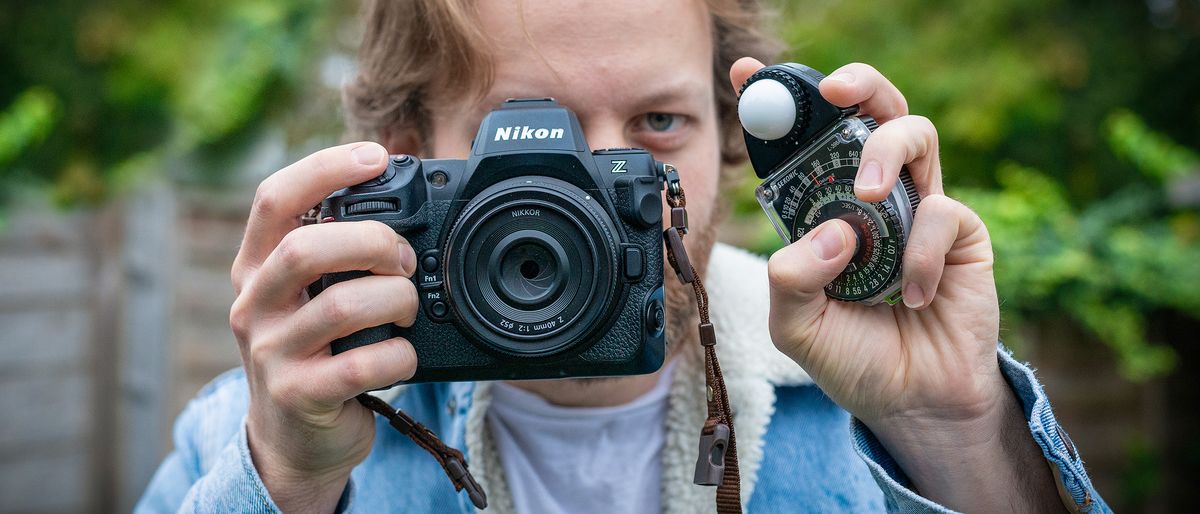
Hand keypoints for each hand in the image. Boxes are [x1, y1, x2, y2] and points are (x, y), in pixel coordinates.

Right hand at [229, 142, 419, 512]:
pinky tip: (403, 356)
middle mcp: (255, 305)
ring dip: (395, 301)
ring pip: (342, 306)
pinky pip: (361, 365)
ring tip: (408, 309)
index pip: (274, 199)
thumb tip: (397, 190)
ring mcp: (272, 353)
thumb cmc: (316, 352)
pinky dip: (399, 356)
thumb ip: (336, 250)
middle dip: (372, 242)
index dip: (325, 168)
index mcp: (257, 267)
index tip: (375, 156)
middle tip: (403, 260)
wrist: (294, 441)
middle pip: (305, 248)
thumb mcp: (309, 295)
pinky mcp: (300, 395)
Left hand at [730, 59, 1062, 510]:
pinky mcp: (961, 232)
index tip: (748, 73)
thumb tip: (830, 230)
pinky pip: (940, 212)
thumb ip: (792, 280)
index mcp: (824, 207)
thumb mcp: (798, 326)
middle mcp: (872, 196)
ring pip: (915, 134)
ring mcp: (918, 207)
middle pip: (871, 109)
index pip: (803, 141)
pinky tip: (910, 297)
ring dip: (884, 152)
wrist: (912, 402)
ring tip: (868, 198)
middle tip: (832, 92)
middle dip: (855, 84)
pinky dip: (919, 254)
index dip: (779, 101)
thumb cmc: (852, 357)